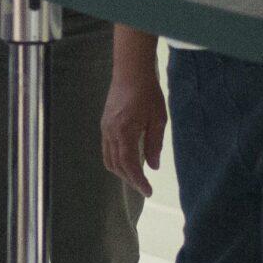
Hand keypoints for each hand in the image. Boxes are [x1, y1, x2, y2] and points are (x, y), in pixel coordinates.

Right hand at [100, 67, 166, 196]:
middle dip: (130, 179)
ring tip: (136, 176)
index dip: (138, 181)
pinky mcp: (105, 124)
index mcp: (124, 132)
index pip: (129, 164)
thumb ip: (154, 144)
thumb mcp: (158, 119)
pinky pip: (107, 148)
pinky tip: (129, 159)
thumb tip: (153, 166)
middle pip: (116, 165)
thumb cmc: (148, 93)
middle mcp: (110, 132)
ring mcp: (105, 128)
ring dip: (121, 170)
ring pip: (108, 158)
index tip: (148, 191)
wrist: (131, 71)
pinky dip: (117, 159)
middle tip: (144, 187)